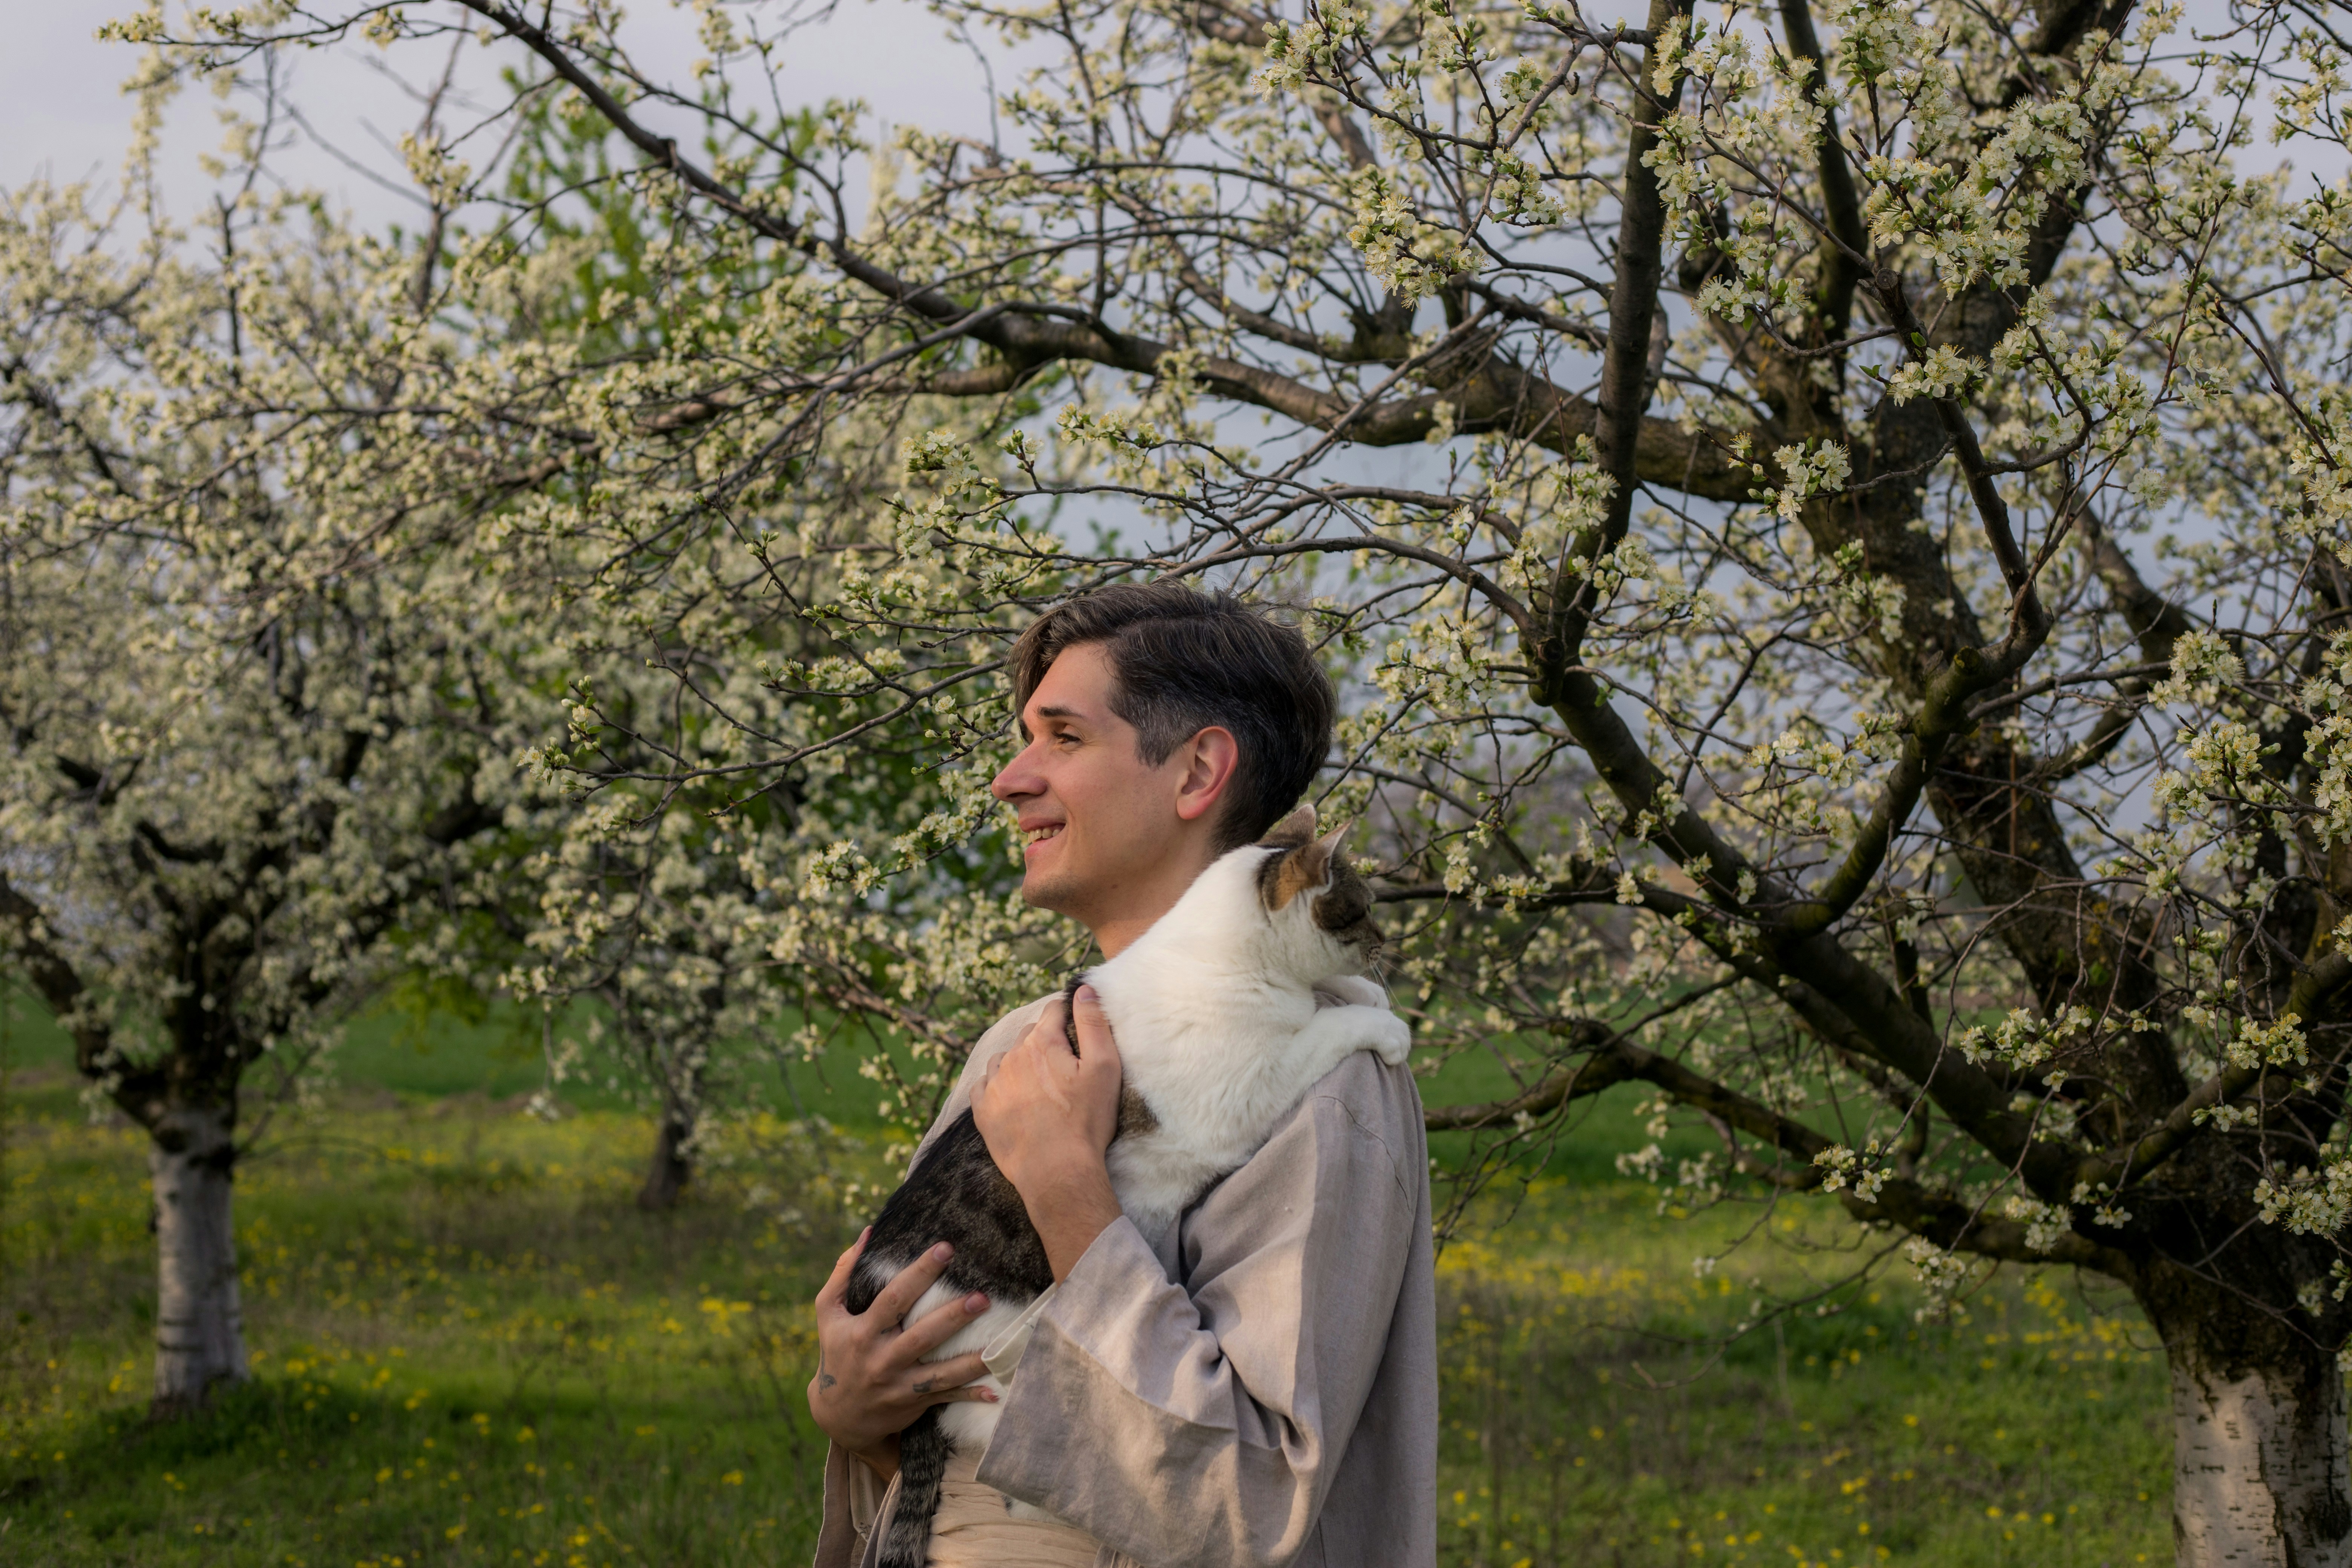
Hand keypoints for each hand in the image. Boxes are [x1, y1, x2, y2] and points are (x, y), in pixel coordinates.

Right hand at [808, 1230, 997, 1481]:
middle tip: (983, 1297)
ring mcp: (899, 1385)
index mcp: (863, 1332)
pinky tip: (995, 1390)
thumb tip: (868, 1232)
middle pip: (922, 1337)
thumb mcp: (829, 1314)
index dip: (919, 1273)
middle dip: (953, 1317)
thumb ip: (844, 1273)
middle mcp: (882, 1360)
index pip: (893, 1299)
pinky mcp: (914, 1403)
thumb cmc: (836, 1352)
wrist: (838, 1415)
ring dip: (971, 1361)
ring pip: (941, 1374)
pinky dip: (970, 1396)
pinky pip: (946, 1398)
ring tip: (1001, 1344)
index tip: (946, 1248)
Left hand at [972, 986, 1125, 1280]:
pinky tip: (1014, 1098)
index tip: (1079, 1031)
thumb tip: (1084, 988)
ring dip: (1021, 1063)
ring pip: (1006, 1058)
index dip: (1069, 1015)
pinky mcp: (983, 1110)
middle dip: (1046, 1041)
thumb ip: (1093, 1022)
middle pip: (1030, 1034)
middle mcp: (1012, 1056)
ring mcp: (994, 1083)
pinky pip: (986, 1085)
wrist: (1056, 1171)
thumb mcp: (1104, 1067)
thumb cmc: (1085, 1120)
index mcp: (1042, 1042)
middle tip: (1066, 1066)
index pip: (1054, 1010)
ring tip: (1041, 1085)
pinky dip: (999, 1086)